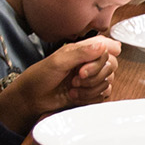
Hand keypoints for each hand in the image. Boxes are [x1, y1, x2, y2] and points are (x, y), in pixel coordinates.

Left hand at [0, 36, 121, 132]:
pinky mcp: (92, 92)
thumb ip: (81, 53)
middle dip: (94, 75)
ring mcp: (92, 78)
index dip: (101, 58)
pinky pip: (103, 95)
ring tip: (72, 88)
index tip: (84, 67)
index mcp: (84, 50)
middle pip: (111, 65)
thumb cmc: (40, 76)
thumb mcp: (58, 61)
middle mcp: (91, 62)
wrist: (32, 98)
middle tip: (76, 79)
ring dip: (90, 88)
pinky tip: (75, 96)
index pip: (108, 47)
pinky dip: (90, 97)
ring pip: (108, 82)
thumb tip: (103, 46)